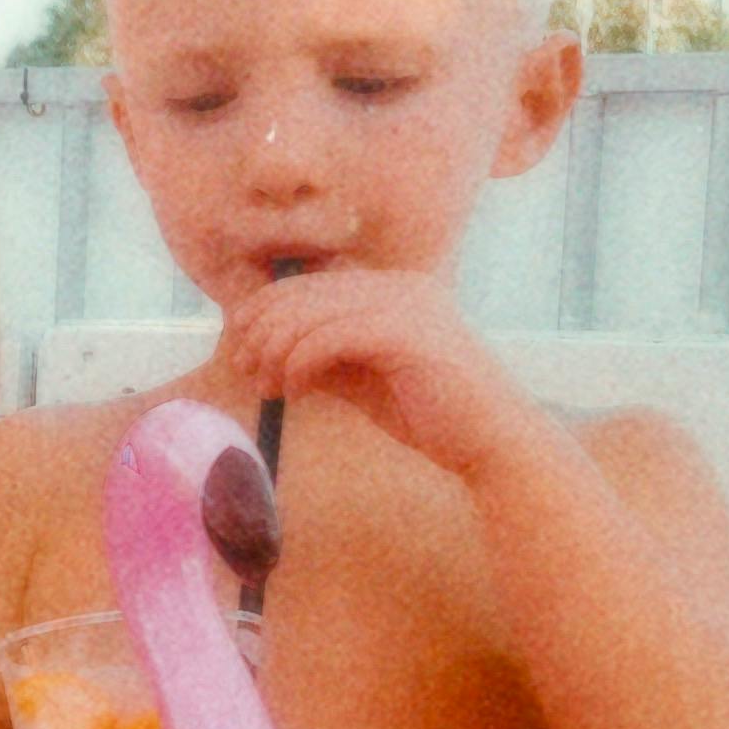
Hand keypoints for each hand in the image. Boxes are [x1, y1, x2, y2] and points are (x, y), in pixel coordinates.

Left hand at [228, 262, 540, 487]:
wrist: (491, 443)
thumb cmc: (429, 415)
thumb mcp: (361, 379)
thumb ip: (321, 356)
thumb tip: (262, 348)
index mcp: (390, 289)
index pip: (305, 285)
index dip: (261, 313)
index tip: (238, 351)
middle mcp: (398, 286)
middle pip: (300, 293)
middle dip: (260, 331)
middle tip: (244, 371)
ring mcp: (407, 304)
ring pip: (310, 313)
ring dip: (275, 351)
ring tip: (265, 386)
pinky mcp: (408, 333)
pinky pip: (329, 337)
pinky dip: (300, 362)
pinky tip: (292, 389)